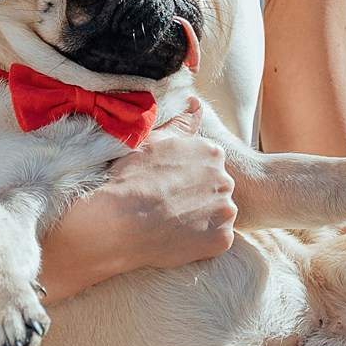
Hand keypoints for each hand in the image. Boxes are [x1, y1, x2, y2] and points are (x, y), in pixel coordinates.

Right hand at [44, 99, 235, 291]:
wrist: (119, 223)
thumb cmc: (130, 179)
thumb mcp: (152, 141)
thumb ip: (180, 123)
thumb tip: (195, 104)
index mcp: (212, 152)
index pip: (208, 163)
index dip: (187, 175)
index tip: (168, 183)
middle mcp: (226, 179)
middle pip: (216, 188)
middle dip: (198, 195)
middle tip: (169, 204)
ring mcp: (225, 211)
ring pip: (218, 214)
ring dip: (202, 218)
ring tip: (172, 222)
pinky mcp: (222, 240)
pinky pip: (217, 240)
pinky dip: (202, 241)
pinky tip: (178, 237)